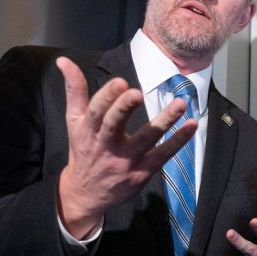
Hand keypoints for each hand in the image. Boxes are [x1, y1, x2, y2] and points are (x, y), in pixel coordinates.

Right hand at [55, 57, 197, 237]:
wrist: (86, 195)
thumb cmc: (83, 151)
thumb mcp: (74, 122)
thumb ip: (74, 91)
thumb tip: (64, 60)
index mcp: (88, 130)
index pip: (96, 112)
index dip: (107, 97)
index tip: (120, 82)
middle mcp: (107, 145)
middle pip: (114, 125)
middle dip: (124, 108)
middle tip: (137, 92)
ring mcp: (126, 160)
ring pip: (146, 139)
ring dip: (164, 121)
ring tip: (180, 103)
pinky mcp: (143, 171)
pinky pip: (163, 155)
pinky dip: (179, 141)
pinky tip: (192, 125)